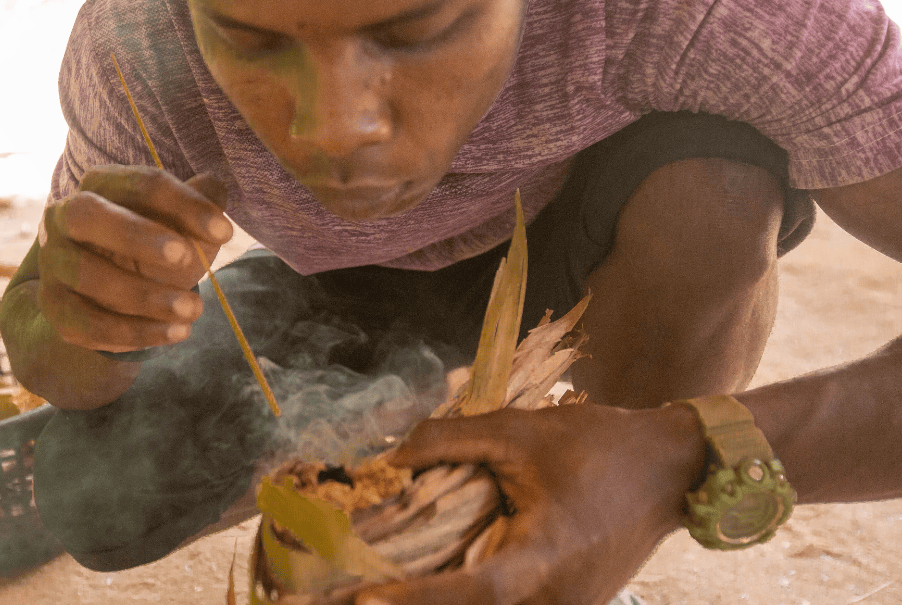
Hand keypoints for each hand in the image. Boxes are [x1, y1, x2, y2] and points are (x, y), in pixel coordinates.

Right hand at [38, 165, 232, 352]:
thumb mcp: (177, 224)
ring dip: (145, 296)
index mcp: (100, 185)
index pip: (139, 184)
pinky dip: (135, 332)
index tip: (225, 233)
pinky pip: (88, 323)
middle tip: (185, 256)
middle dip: (137, 235)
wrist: (102, 292)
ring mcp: (53, 263)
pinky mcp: (55, 307)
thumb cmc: (149, 248)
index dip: (184, 205)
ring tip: (193, 309)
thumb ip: (198, 203)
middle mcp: (64, 217)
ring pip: (88, 275)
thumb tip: (215, 187)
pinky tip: (175, 333)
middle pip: (88, 215)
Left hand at [342, 404, 705, 604]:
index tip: (363, 597)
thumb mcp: (522, 430)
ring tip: (375, 586)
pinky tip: (428, 580)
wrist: (671, 468)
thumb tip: (388, 457)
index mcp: (547, 558)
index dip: (418, 597)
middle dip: (416, 603)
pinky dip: (469, 595)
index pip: (474, 591)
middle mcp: (558, 599)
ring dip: (444, 600)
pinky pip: (511, 604)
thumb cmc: (599, 445)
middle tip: (344, 594)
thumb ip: (451, 440)